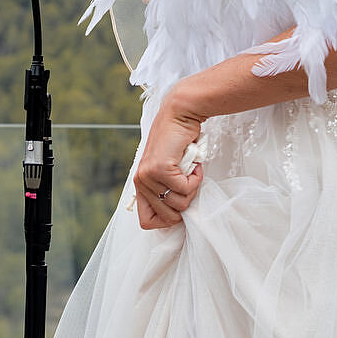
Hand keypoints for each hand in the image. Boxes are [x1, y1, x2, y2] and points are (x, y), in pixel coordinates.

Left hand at [133, 86, 206, 230]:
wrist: (179, 116)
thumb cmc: (177, 142)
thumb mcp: (167, 171)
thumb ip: (166, 190)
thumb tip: (178, 215)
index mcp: (140, 185)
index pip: (147, 222)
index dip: (167, 220)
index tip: (180, 204)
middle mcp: (141, 182)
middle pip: (169, 217)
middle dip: (186, 202)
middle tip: (189, 182)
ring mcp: (149, 176)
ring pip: (180, 204)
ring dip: (192, 188)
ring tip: (190, 170)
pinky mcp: (160, 169)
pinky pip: (185, 188)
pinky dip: (196, 178)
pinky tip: (193, 164)